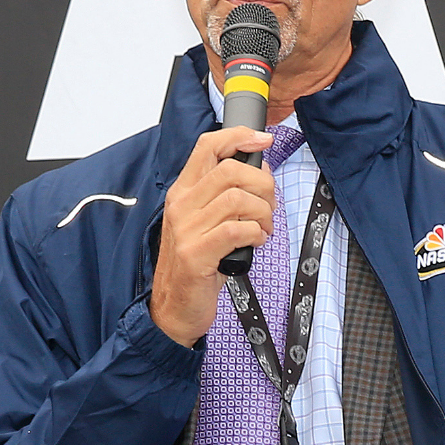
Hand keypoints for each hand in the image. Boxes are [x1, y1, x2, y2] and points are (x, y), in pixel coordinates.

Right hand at [150, 126, 274, 346]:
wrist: (174, 308)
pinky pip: (236, 230)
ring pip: (237, 198)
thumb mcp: (205, 222)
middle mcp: (181, 206)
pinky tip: (256, 242)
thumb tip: (261, 172)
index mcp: (183, 192)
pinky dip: (256, 233)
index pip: (207, 146)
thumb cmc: (198, 263)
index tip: (264, 140)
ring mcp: (186, 230)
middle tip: (270, 204)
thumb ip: (226, 196)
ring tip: (265, 228)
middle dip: (263, 183)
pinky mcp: (196, 254)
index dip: (239, 137)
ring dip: (263, 212)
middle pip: (229, 170)